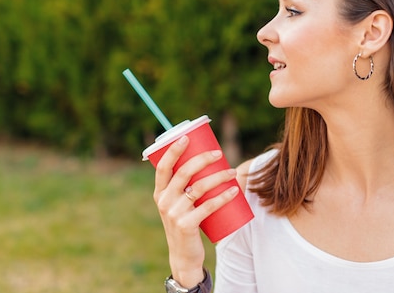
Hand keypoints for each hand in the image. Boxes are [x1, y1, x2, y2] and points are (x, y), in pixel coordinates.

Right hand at [153, 135, 238, 286]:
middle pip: (183, 173)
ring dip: (218, 177)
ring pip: (199, 188)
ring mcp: (174, 214)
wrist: (183, 255)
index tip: (186, 137)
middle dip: (202, 159)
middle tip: (219, 153)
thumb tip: (204, 160)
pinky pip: (208, 206)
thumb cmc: (185, 222)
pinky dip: (223, 197)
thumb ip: (185, 187)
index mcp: (159, 193)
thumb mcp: (177, 204)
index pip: (163, 167)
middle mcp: (164, 202)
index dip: (173, 150)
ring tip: (232, 172)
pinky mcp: (187, 225)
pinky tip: (234, 191)